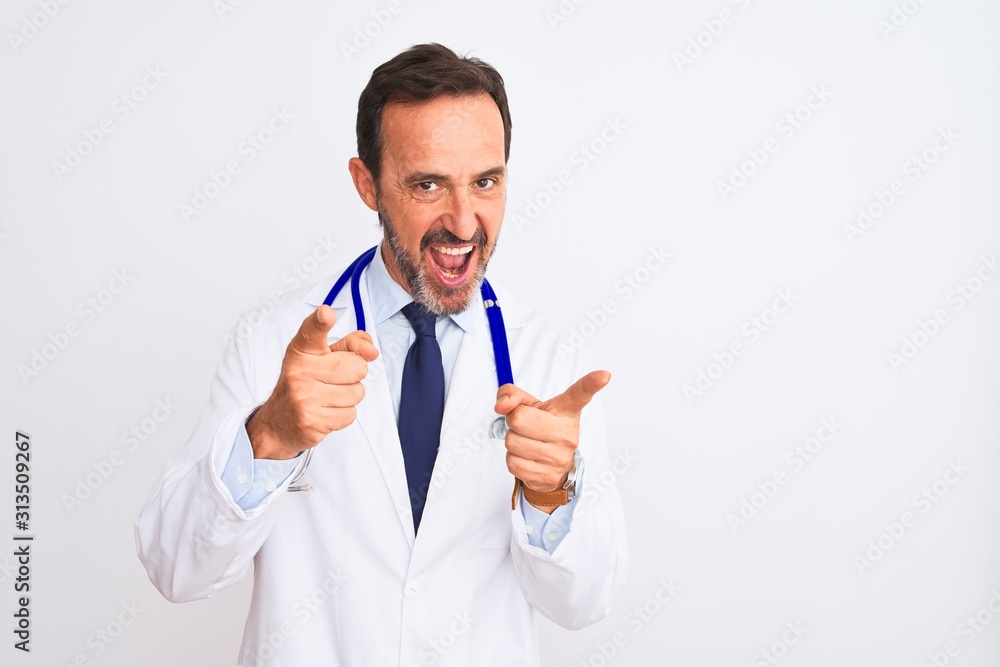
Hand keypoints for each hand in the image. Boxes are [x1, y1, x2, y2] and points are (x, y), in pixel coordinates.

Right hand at [247, 305, 378, 459]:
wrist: (278, 422)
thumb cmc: (306, 383)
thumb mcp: (322, 357)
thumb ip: (350, 345)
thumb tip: (371, 351)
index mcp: (302, 350)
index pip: (312, 331)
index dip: (321, 321)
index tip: (326, 313)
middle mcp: (299, 370)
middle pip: (357, 366)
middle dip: (355, 374)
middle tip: (334, 379)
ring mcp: (303, 396)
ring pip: (357, 393)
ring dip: (349, 397)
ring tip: (328, 397)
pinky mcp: (310, 420)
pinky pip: (350, 414)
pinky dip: (343, 415)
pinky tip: (326, 411)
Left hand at [494, 370, 609, 510]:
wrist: (551, 466)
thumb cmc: (540, 429)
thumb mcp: (529, 406)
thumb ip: (512, 396)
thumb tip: (501, 406)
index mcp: (567, 411)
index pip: (579, 394)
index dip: (591, 383)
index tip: (604, 375)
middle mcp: (568, 433)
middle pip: (519, 419)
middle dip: (514, 421)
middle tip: (526, 425)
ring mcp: (560, 456)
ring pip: (512, 442)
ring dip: (512, 441)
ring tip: (527, 441)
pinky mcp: (549, 476)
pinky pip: (513, 463)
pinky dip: (513, 459)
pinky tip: (527, 458)